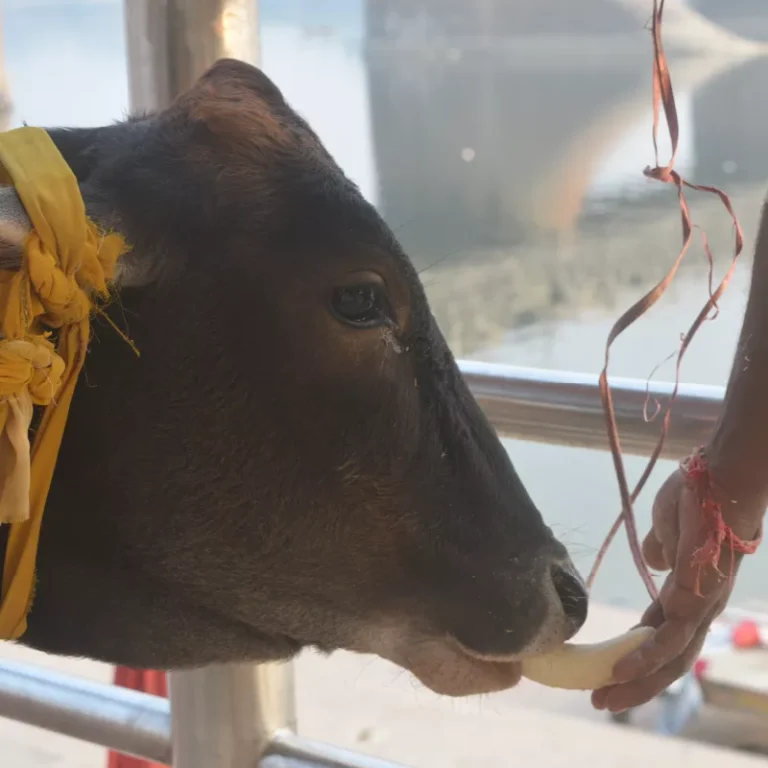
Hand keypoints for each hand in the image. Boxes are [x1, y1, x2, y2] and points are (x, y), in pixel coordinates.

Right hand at [591, 464, 762, 712]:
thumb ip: (661, 549)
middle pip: (668, 660)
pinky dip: (649, 651)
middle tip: (600, 703)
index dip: (634, 659)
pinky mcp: (699, 590)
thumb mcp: (666, 528)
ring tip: (608, 693)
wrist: (720, 479)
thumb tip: (655, 562)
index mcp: (687, 597)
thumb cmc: (694, 499)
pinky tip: (623, 664)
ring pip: (672, 654)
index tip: (604, 676)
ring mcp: (702, 602)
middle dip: (634, 685)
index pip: (658, 638)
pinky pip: (673, 629)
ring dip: (638, 677)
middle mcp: (698, 608)